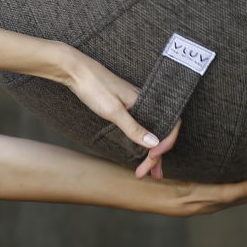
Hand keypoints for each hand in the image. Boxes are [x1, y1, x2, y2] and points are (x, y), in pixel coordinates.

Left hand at [52, 45, 178, 175]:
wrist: (76, 71)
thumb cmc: (94, 87)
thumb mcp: (113, 110)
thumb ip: (133, 127)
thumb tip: (154, 144)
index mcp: (147, 103)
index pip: (170, 127)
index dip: (165, 145)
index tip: (153, 158)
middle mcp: (145, 104)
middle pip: (160, 133)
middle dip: (157, 157)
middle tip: (152, 175)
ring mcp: (136, 106)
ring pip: (151, 132)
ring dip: (152, 153)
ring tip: (150, 172)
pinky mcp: (126, 108)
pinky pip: (142, 128)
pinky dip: (142, 143)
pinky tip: (141, 152)